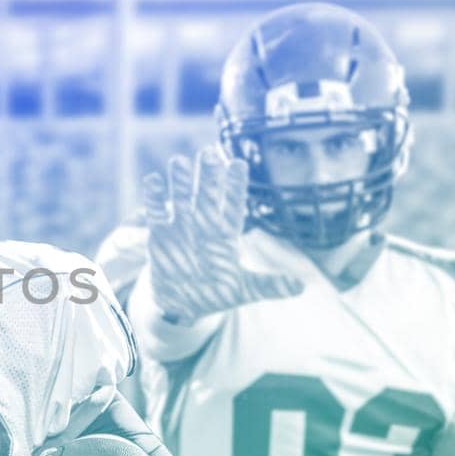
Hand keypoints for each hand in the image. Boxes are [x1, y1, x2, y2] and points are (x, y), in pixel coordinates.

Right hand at [143, 145, 301, 322]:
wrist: (183, 303)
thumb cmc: (216, 293)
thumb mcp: (244, 290)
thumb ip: (269, 285)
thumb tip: (301, 285)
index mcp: (226, 234)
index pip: (232, 205)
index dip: (235, 186)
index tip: (239, 164)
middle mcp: (204, 225)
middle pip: (207, 195)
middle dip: (208, 175)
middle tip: (209, 152)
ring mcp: (182, 227)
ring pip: (182, 198)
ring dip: (180, 182)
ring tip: (178, 160)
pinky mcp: (160, 235)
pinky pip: (157, 213)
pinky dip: (154, 198)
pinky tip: (153, 180)